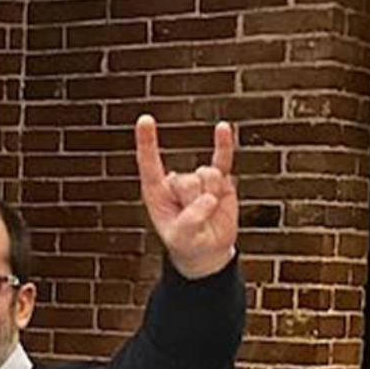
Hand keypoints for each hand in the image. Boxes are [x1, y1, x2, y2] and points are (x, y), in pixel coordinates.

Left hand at [135, 115, 238, 280]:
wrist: (207, 249)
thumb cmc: (187, 243)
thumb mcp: (182, 237)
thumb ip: (191, 220)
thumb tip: (209, 198)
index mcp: (156, 192)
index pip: (150, 163)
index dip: (147, 142)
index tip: (145, 119)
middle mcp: (176, 181)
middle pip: (189, 179)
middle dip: (196, 201)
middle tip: (196, 218)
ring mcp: (199, 178)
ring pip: (209, 176)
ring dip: (213, 197)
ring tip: (208, 213)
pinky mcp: (220, 179)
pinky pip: (223, 159)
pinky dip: (224, 144)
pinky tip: (223, 128)